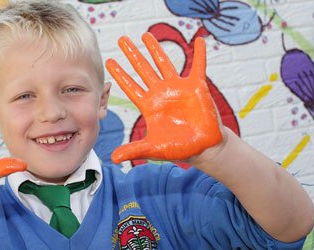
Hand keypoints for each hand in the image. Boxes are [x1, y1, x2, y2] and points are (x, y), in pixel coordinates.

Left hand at [106, 33, 221, 162]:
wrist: (203, 148)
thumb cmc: (178, 147)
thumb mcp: (153, 149)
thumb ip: (133, 150)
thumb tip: (113, 159)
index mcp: (149, 105)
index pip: (131, 86)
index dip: (120, 74)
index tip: (110, 61)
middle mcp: (161, 93)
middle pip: (143, 69)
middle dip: (132, 55)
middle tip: (122, 39)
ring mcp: (178, 88)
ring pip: (164, 63)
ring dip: (156, 49)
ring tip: (146, 35)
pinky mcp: (197, 87)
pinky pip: (198, 66)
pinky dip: (199, 54)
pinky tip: (198, 40)